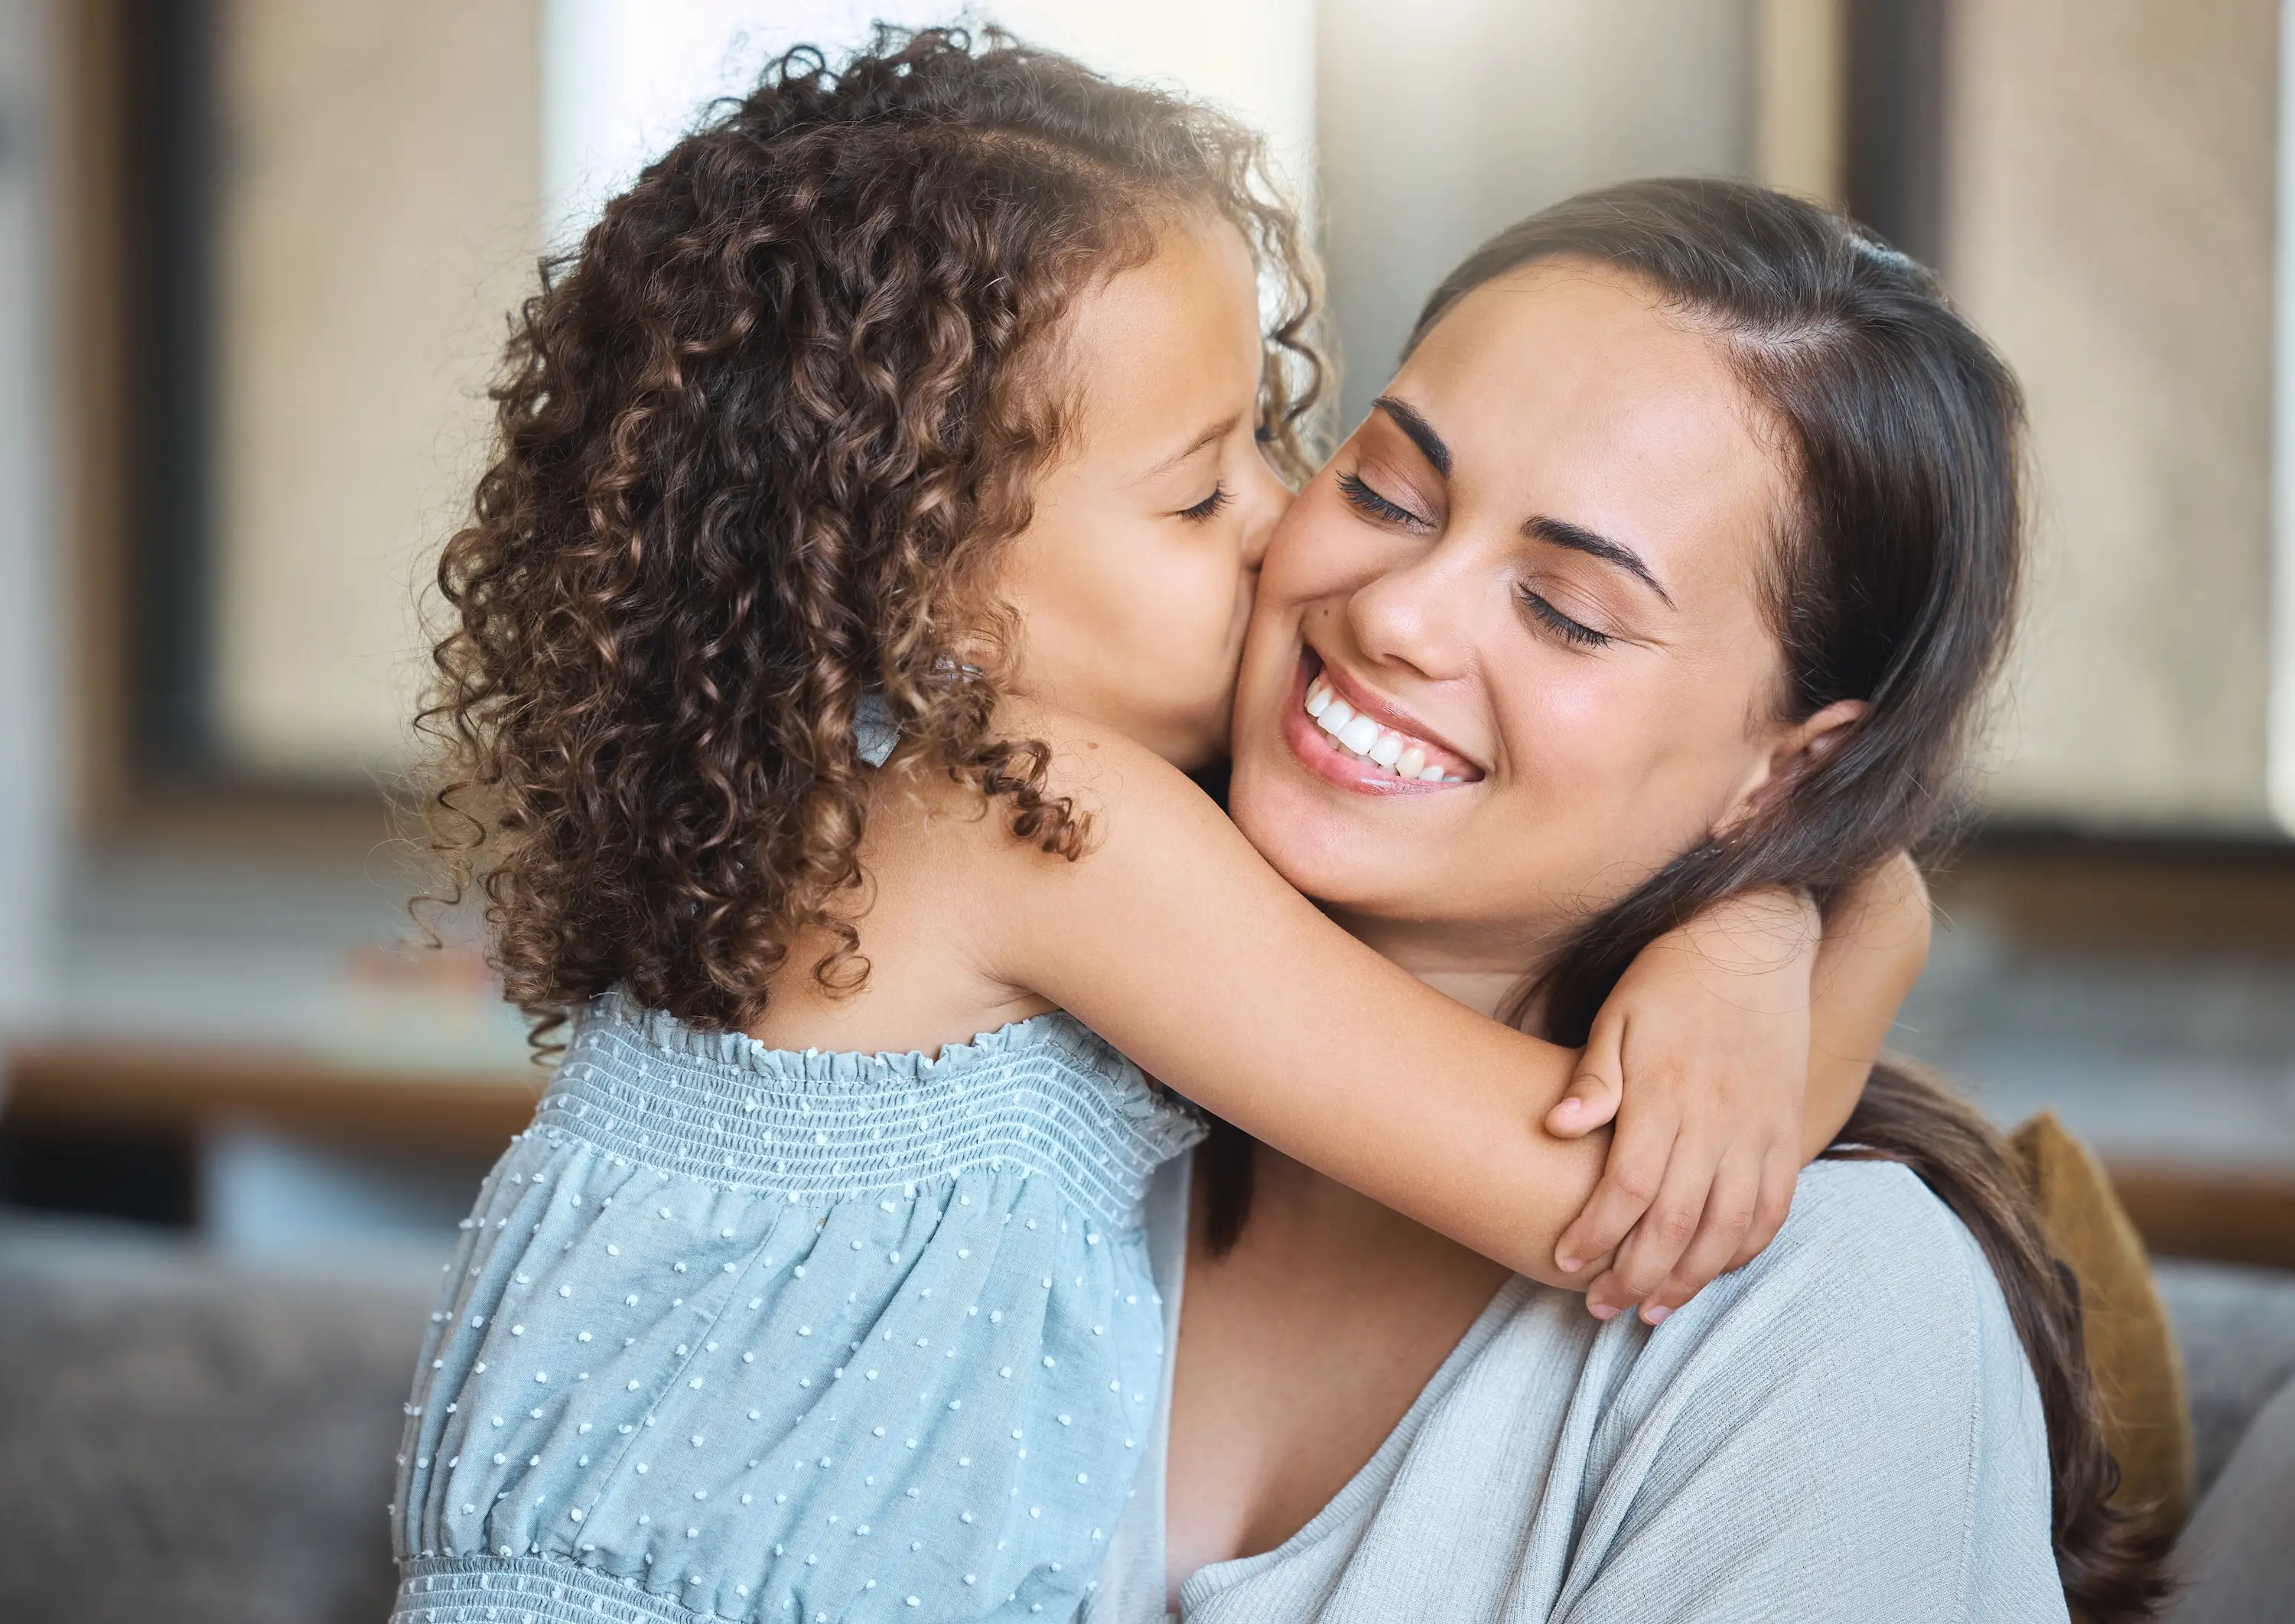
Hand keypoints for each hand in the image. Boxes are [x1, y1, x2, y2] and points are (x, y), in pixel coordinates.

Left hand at [1545, 888, 1818, 1322]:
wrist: (1755, 939)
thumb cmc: (1670, 978)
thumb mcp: (1618, 1013)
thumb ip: (1593, 1076)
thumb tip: (1557, 1127)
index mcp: (1667, 1092)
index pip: (1629, 1186)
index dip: (1596, 1233)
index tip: (1564, 1264)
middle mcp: (1718, 1119)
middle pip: (1677, 1222)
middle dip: (1635, 1274)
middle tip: (1599, 1307)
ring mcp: (1759, 1127)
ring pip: (1729, 1227)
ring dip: (1689, 1278)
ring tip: (1652, 1310)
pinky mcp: (1786, 1128)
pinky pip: (1774, 1206)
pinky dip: (1746, 1247)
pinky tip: (1713, 1271)